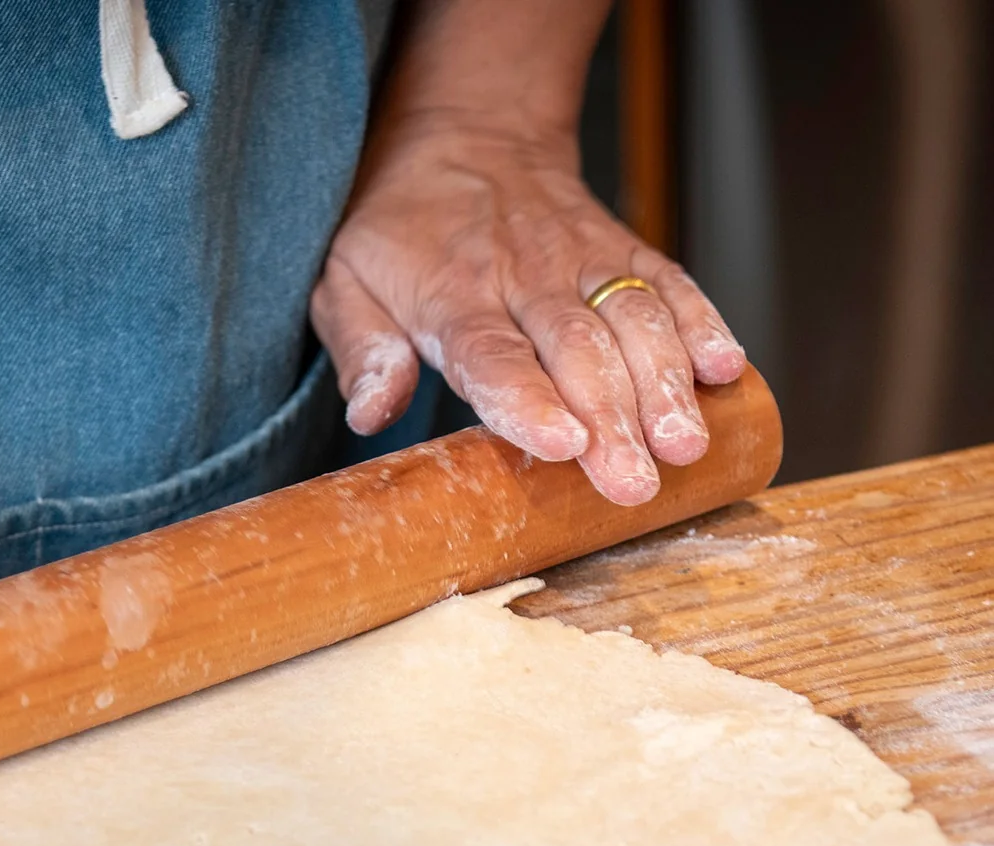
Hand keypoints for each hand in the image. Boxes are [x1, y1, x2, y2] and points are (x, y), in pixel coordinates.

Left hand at [311, 111, 748, 504]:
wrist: (467, 137)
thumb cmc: (397, 231)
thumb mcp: (344, 282)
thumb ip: (361, 350)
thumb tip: (370, 414)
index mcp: (451, 295)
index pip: (493, 356)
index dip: (528, 402)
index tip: (564, 445)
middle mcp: (525, 276)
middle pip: (575, 352)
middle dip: (612, 421)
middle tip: (635, 483)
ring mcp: (581, 259)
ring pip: (632, 320)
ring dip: (664, 385)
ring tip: (686, 445)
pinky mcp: (622, 249)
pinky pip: (668, 283)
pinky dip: (701, 322)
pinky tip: (725, 370)